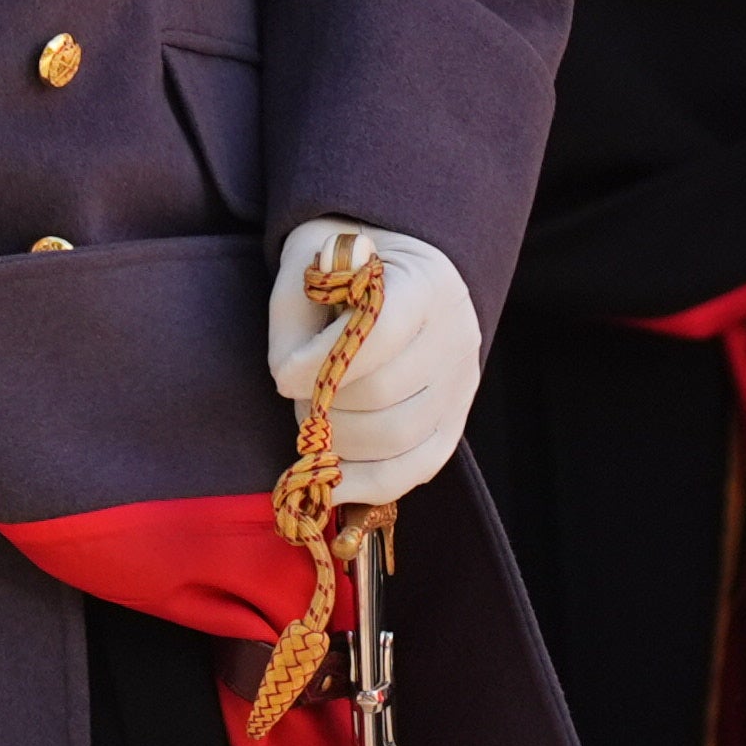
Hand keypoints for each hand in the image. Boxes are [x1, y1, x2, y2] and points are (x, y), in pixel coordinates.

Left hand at [265, 221, 479, 507]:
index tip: (284, 374)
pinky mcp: (454, 421)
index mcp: (425, 283)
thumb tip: (291, 383)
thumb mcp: (309, 264)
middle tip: (298, 397)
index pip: (379, 334)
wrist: (398, 265)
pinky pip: (418, 468)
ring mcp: (461, 383)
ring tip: (315, 421)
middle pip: (386, 393)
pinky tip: (332, 482)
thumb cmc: (346, 262)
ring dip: (341, 442)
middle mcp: (456, 335)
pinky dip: (369, 482)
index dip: (323, 363)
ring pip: (400, 437)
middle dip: (326, 407)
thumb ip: (293, 318)